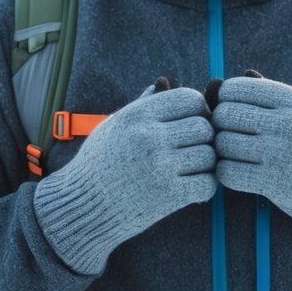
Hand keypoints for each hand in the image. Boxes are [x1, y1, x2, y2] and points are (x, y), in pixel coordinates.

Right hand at [34, 81, 214, 273]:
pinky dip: (205, 186)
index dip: (198, 110)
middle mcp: (149, 137)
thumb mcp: (113, 126)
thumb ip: (141, 105)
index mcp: (137, 115)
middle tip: (193, 149)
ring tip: (191, 169)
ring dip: (206, 164)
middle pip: (205, 127)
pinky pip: (207, 183)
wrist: (82, 207)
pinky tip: (191, 187)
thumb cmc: (97, 164)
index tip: (190, 124)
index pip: (190, 98)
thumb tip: (162, 83)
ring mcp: (160, 166)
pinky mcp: (168, 195)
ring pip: (210, 156)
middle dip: (204, 138)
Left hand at [212, 75, 291, 256]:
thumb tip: (221, 82)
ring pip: (223, 144)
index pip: (235, 88)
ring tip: (235, 156)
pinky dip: (226, 174)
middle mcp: (288, 122)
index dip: (225, 101)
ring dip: (222, 152)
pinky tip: (238, 173)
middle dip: (220, 127)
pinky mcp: (275, 183)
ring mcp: (282, 153)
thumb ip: (266, 96)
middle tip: (229, 137)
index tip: (233, 116)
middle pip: (224, 114)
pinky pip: (228, 172)